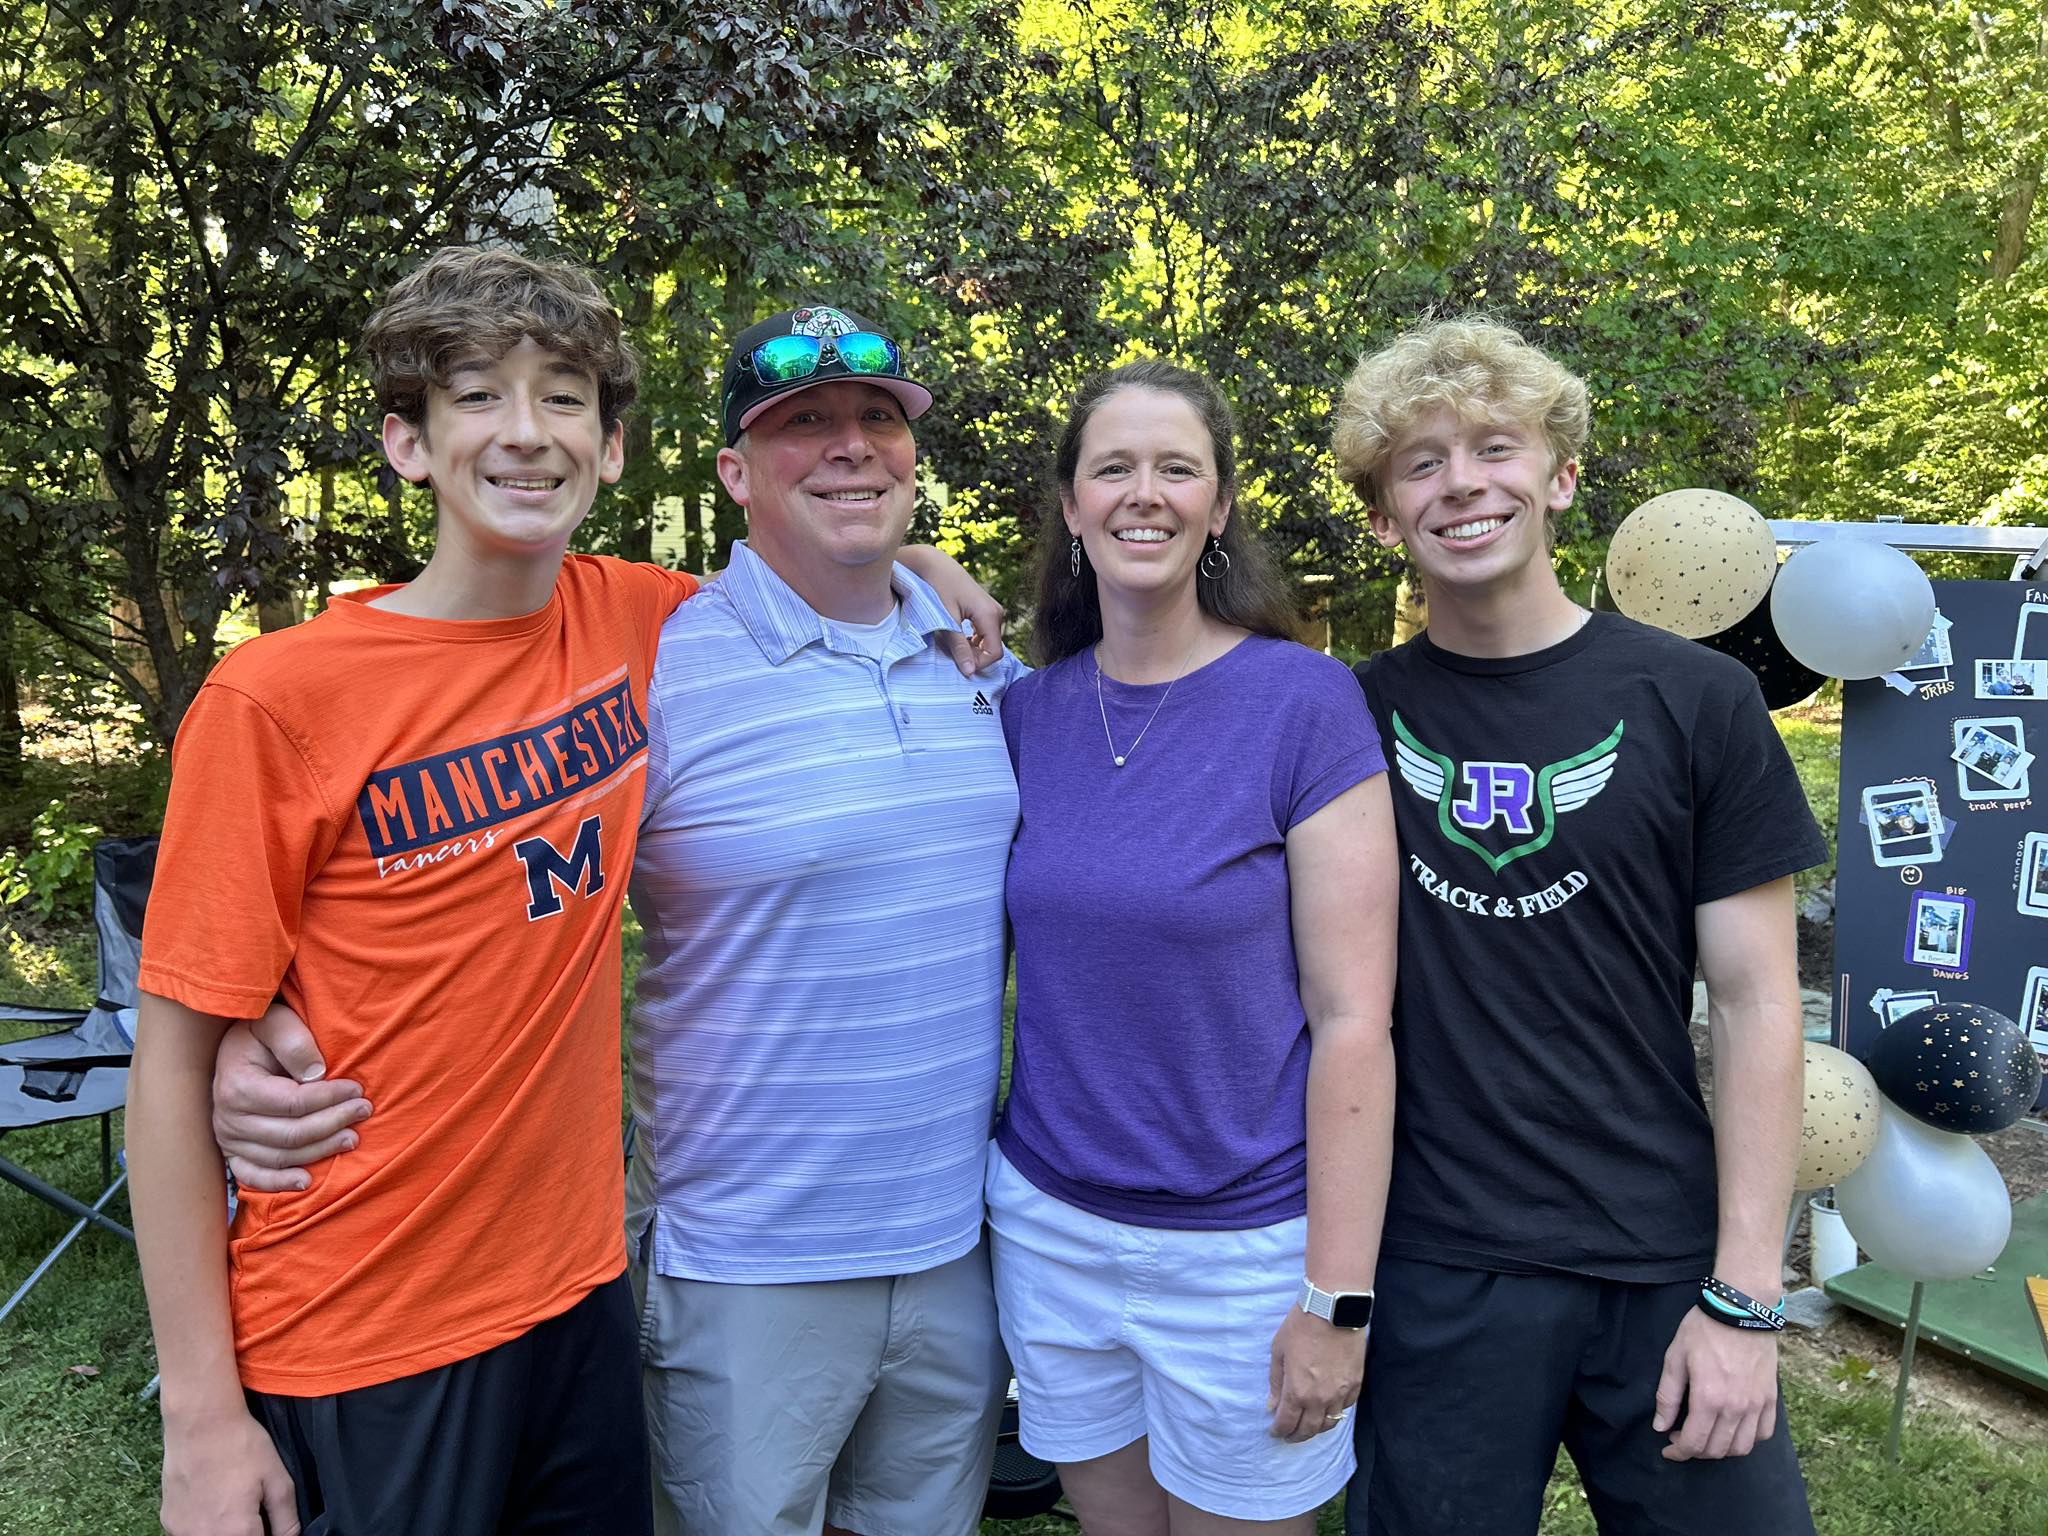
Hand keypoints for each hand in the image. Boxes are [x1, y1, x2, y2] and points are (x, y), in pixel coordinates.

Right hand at [161, 1403, 299, 1535]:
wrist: (200, 1422)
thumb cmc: (242, 1445)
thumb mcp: (277, 1478)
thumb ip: (286, 1518)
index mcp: (237, 1530)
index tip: (267, 1523)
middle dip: (245, 1533)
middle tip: (252, 1512)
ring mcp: (181, 1532)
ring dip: (224, 1533)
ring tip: (231, 1505)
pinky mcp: (167, 1521)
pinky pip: (189, 1535)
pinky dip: (203, 1528)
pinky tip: (211, 1503)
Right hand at [212, 1002, 370, 1191]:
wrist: (235, 1048)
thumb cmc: (261, 1032)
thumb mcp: (275, 1021)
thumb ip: (294, 1042)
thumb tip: (317, 1075)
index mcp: (238, 1086)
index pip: (294, 1102)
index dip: (330, 1099)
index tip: (358, 1091)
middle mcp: (228, 1117)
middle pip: (291, 1133)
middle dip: (333, 1123)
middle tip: (364, 1112)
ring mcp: (228, 1138)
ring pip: (280, 1156)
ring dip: (319, 1151)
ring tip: (352, 1139)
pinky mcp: (232, 1152)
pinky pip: (253, 1175)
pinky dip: (279, 1182)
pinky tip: (306, 1182)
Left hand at [897, 545, 1007, 674]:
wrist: (934, 564)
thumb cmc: (938, 588)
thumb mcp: (946, 620)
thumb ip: (959, 646)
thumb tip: (969, 672)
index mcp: (990, 615)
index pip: (995, 653)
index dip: (979, 664)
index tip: (958, 664)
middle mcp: (996, 613)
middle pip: (993, 648)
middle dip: (974, 657)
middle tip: (952, 654)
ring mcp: (992, 610)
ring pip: (988, 642)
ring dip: (972, 649)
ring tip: (951, 646)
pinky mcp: (985, 610)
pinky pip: (984, 634)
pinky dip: (972, 641)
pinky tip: (956, 637)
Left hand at [1266, 1306, 1365, 1442]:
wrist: (1333, 1310)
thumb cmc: (1301, 1327)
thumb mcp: (1278, 1351)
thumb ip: (1275, 1382)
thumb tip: (1272, 1405)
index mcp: (1297, 1391)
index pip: (1287, 1423)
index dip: (1278, 1430)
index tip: (1274, 1431)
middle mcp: (1320, 1399)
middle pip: (1308, 1430)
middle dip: (1296, 1436)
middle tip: (1289, 1435)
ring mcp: (1340, 1394)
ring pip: (1329, 1424)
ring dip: (1316, 1429)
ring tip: (1308, 1427)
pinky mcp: (1355, 1385)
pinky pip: (1345, 1409)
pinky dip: (1335, 1413)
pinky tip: (1327, 1410)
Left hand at [1653, 1308, 1779, 1459]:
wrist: (1741, 1309)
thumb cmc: (1703, 1330)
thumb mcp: (1675, 1358)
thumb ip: (1667, 1396)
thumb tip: (1660, 1426)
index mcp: (1708, 1399)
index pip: (1693, 1443)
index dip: (1678, 1452)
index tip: (1668, 1449)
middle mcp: (1735, 1408)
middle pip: (1717, 1450)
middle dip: (1696, 1451)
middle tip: (1683, 1439)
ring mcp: (1756, 1405)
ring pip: (1742, 1447)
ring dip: (1722, 1450)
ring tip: (1708, 1437)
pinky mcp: (1770, 1399)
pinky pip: (1764, 1433)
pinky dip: (1748, 1440)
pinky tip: (1734, 1430)